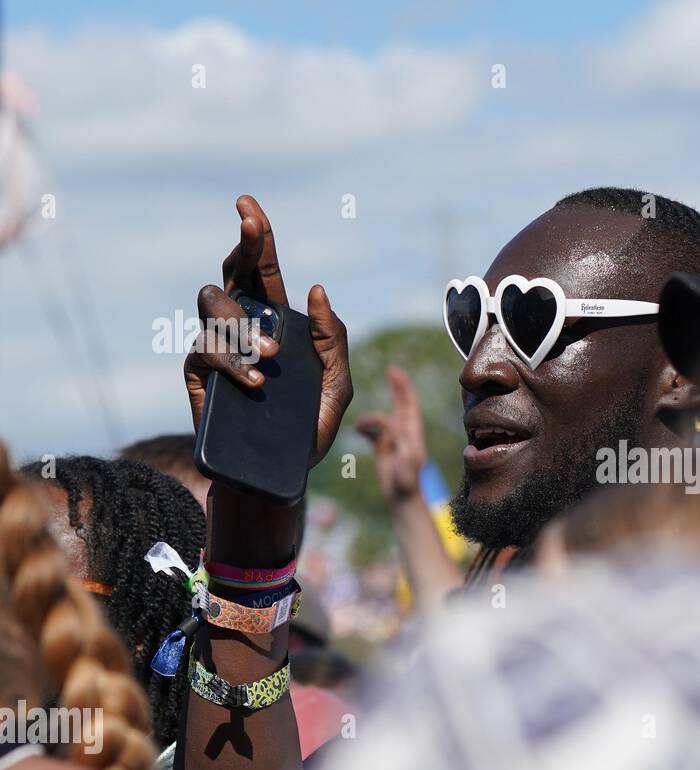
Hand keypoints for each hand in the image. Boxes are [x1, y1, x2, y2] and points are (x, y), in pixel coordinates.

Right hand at [184, 195, 353, 466]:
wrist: (284, 471)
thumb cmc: (309, 424)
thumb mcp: (337, 384)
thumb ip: (333, 340)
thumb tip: (315, 290)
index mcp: (274, 321)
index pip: (263, 272)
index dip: (256, 238)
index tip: (248, 206)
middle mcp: (240, 326)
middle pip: (232, 273)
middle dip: (244, 245)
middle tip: (253, 225)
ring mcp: (216, 348)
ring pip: (213, 302)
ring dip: (245, 319)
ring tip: (275, 354)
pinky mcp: (199, 375)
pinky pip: (207, 352)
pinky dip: (236, 363)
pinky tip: (258, 381)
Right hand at [356, 365, 427, 505]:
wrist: (402, 498)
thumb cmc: (407, 480)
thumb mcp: (406, 458)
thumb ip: (399, 437)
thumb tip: (389, 419)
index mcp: (413, 433)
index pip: (410, 405)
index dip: (404, 387)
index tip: (396, 372)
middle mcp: (404, 433)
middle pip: (401, 404)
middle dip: (397, 388)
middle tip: (392, 371)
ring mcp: (393, 440)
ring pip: (381, 420)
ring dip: (370, 419)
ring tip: (360, 426)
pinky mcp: (383, 448)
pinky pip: (372, 432)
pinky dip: (365, 428)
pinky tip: (357, 429)